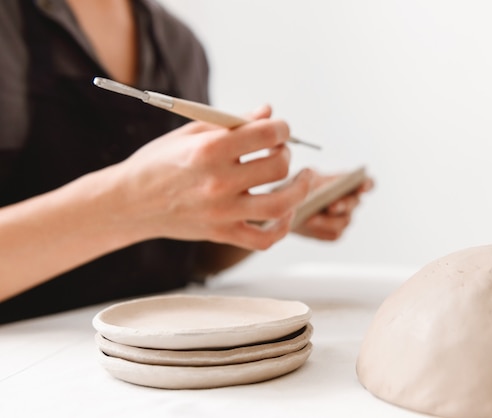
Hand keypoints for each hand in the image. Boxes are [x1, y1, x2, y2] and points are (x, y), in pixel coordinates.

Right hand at [113, 107, 312, 249]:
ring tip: (302, 179)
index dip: (282, 128)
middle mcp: (218, 182)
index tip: (281, 130)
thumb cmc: (159, 162)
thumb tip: (269, 112)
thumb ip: (233, 123)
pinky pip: (263, 239)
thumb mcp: (190, 132)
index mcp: (210, 150)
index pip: (267, 134)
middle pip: (278, 167)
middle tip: (281, 152)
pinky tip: (284, 211)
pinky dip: (281, 227)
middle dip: (287, 154)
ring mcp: (221, 212)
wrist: (129, 202)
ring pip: (280, 205)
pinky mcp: (221, 234)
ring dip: (299, 190)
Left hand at [292, 171, 373, 239]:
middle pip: (354, 203)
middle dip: (343, 204)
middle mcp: (350, 202)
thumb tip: (311, 176)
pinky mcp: (334, 233)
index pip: (367, 184)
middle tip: (331, 206)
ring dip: (327, 221)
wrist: (288, 207)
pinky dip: (320, 230)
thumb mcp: (302, 177)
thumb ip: (308, 175)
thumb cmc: (301, 187)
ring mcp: (344, 219)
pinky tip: (308, 225)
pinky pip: (332, 234)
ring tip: (311, 218)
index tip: (361, 187)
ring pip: (343, 222)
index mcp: (349, 184)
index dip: (367, 185)